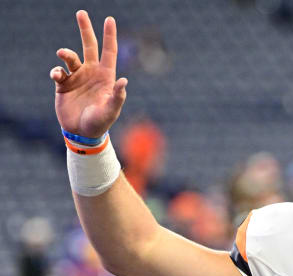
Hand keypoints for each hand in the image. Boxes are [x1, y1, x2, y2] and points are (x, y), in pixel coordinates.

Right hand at [50, 10, 126, 137]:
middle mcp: (92, 73)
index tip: (109, 19)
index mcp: (106, 76)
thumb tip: (124, 81)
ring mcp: (77, 78)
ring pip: (70, 57)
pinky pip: (58, 72)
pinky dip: (56, 71)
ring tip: (62, 54)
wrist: (82, 133)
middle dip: (86, 29)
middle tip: (81, 13)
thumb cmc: (100, 122)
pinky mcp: (63, 85)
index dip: (109, 36)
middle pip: (89, 46)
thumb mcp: (111, 110)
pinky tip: (57, 76)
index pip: (109, 52)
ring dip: (66, 53)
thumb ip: (117, 96)